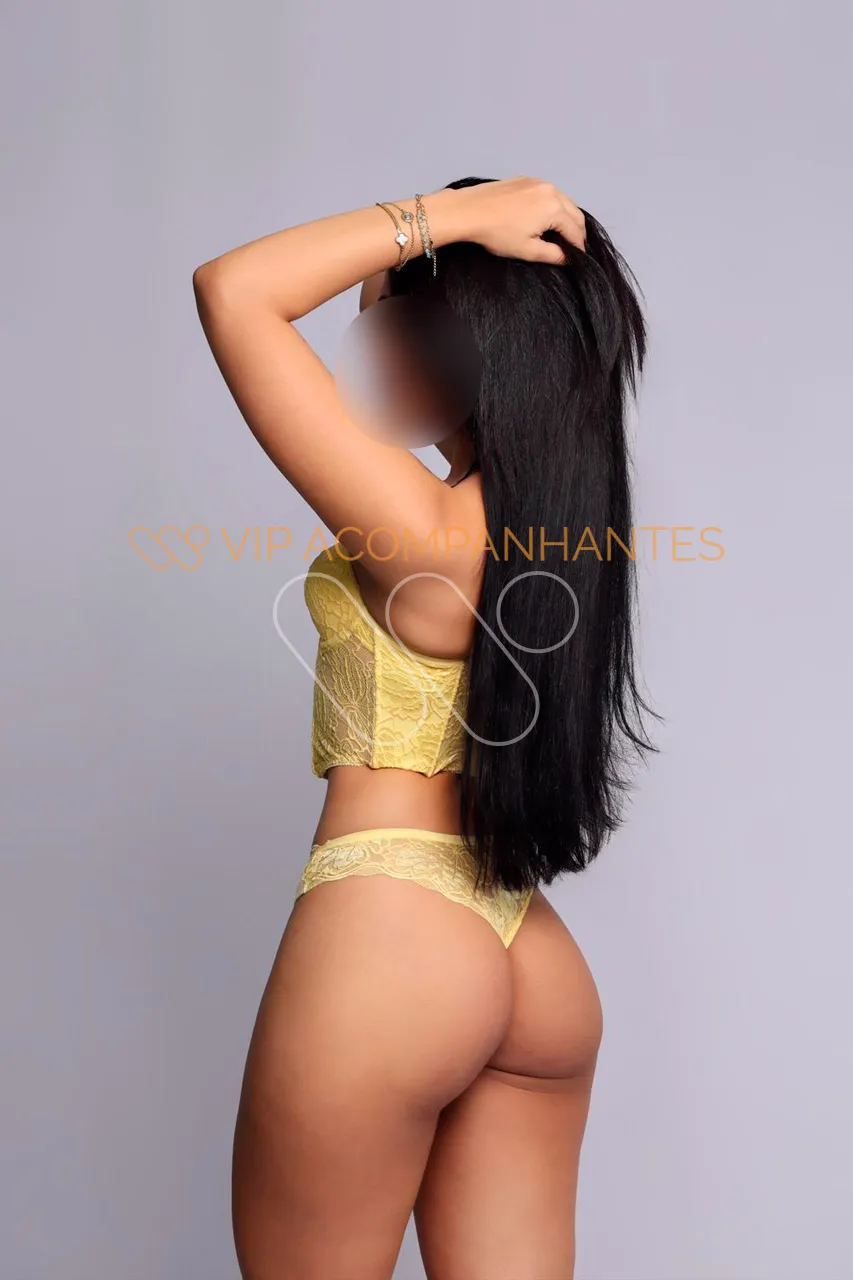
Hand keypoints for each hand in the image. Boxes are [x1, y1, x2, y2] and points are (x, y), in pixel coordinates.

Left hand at [449, 176, 585, 262]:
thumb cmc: (498, 234)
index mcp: (554, 208)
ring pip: (563, 200)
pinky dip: (554, 205)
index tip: (579, 258)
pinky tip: (547, 216)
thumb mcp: (527, 250)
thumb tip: (567, 258)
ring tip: (563, 233)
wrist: (469, 211)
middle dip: (577, 231)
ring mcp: (538, 182)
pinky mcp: (526, 179)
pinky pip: (549, 192)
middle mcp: (551, 190)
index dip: (579, 247)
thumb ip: (552, 254)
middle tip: (575, 247)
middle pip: (574, 212)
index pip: (575, 230)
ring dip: (567, 216)